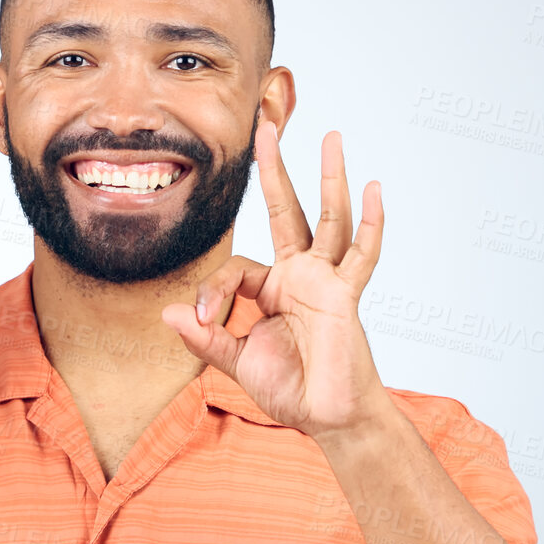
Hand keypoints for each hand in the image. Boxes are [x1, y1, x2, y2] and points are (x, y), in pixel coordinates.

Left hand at [160, 120, 387, 438]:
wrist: (326, 416)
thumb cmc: (290, 388)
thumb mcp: (235, 361)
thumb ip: (204, 337)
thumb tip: (168, 312)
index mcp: (272, 289)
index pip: (237, 267)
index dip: (213, 290)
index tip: (204, 319)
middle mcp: (300, 276)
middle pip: (287, 212)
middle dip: (276, 171)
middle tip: (267, 127)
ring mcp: (326, 282)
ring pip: (328, 220)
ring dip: (329, 178)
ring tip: (332, 137)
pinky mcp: (344, 296)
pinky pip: (361, 256)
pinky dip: (370, 224)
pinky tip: (375, 189)